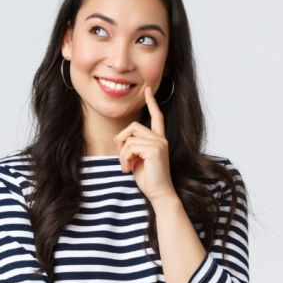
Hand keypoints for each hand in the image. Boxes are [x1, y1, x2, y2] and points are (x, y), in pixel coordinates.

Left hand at [114, 85, 176, 202]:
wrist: (160, 193)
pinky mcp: (154, 150)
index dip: (151, 102)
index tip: (147, 90)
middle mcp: (161, 139)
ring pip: (128, 139)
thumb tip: (121, 140)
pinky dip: (124, 159)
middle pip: (133, 127)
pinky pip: (129, 147)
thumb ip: (134, 146)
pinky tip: (128, 169)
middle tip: (122, 158)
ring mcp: (159, 143)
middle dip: (121, 141)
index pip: (157, 116)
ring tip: (126, 167)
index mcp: (159, 139)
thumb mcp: (138, 159)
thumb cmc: (149, 179)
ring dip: (121, 154)